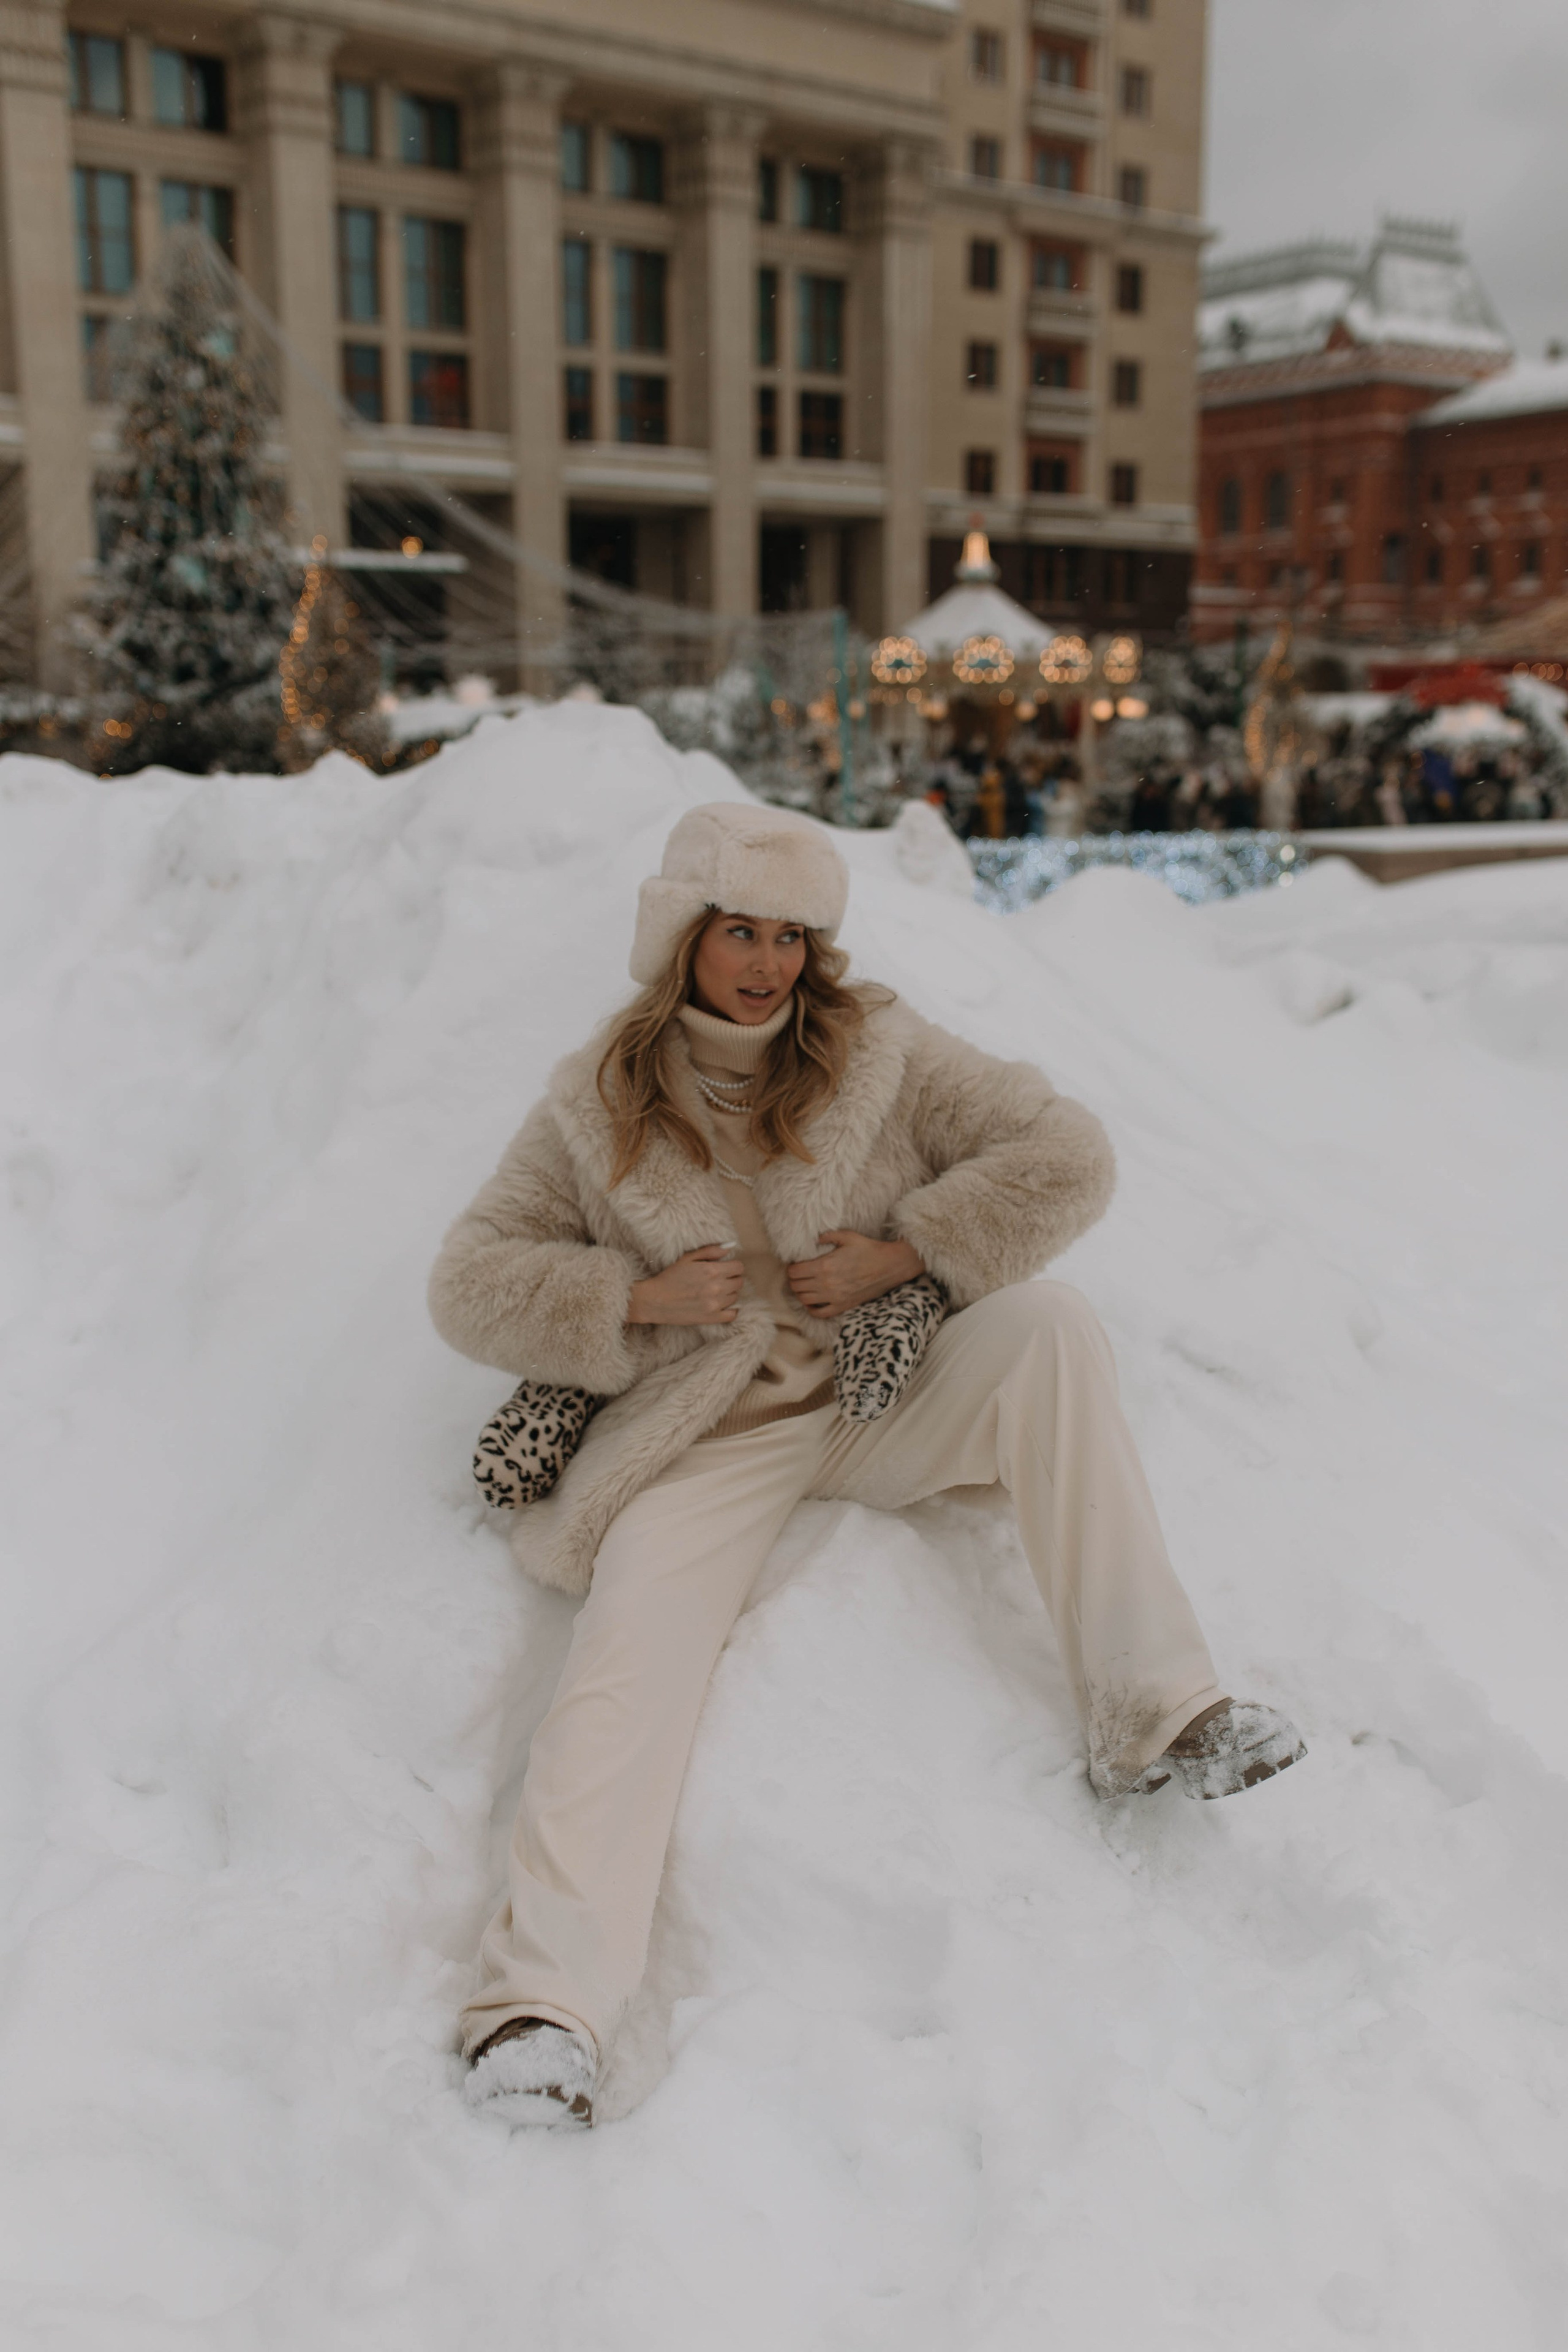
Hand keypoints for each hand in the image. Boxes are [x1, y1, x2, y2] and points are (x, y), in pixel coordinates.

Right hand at [628, 1245, 744, 1326]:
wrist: (655, 1300)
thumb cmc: (670, 1277)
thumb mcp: (688, 1258)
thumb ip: (711, 1251)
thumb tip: (730, 1246)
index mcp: (712, 1271)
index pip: (739, 1267)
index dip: (733, 1266)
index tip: (725, 1268)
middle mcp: (717, 1287)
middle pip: (739, 1282)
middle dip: (731, 1278)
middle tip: (719, 1280)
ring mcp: (715, 1304)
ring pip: (735, 1296)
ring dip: (729, 1293)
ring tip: (715, 1292)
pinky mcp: (711, 1318)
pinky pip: (732, 1314)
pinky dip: (730, 1310)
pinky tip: (722, 1305)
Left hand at [786, 1231, 924, 1318]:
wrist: (889, 1266)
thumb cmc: (869, 1249)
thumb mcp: (847, 1236)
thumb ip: (827, 1236)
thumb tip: (814, 1239)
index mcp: (825, 1266)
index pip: (795, 1271)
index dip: (791, 1268)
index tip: (794, 1264)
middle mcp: (826, 1284)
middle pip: (796, 1286)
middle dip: (793, 1279)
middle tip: (797, 1274)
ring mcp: (834, 1297)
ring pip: (804, 1300)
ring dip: (800, 1293)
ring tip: (804, 1285)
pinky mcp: (842, 1306)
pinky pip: (819, 1313)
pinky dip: (811, 1309)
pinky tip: (811, 1302)